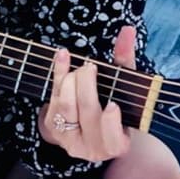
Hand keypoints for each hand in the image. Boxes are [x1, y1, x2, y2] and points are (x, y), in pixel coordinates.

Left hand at [38, 25, 136, 161]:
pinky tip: (62, 56)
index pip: (113, 138)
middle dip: (87, 83)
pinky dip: (57, 73)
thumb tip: (127, 30)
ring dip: (71, 79)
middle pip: (87, 111)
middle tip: (90, 67)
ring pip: (66, 105)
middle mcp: (93, 148)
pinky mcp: (52, 128)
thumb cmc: (111, 99)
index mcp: (116, 143)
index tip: (112, 105)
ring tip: (81, 67)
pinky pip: (52, 98)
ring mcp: (69, 140)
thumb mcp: (122, 83)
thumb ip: (125, 59)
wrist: (86, 120)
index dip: (111, 122)